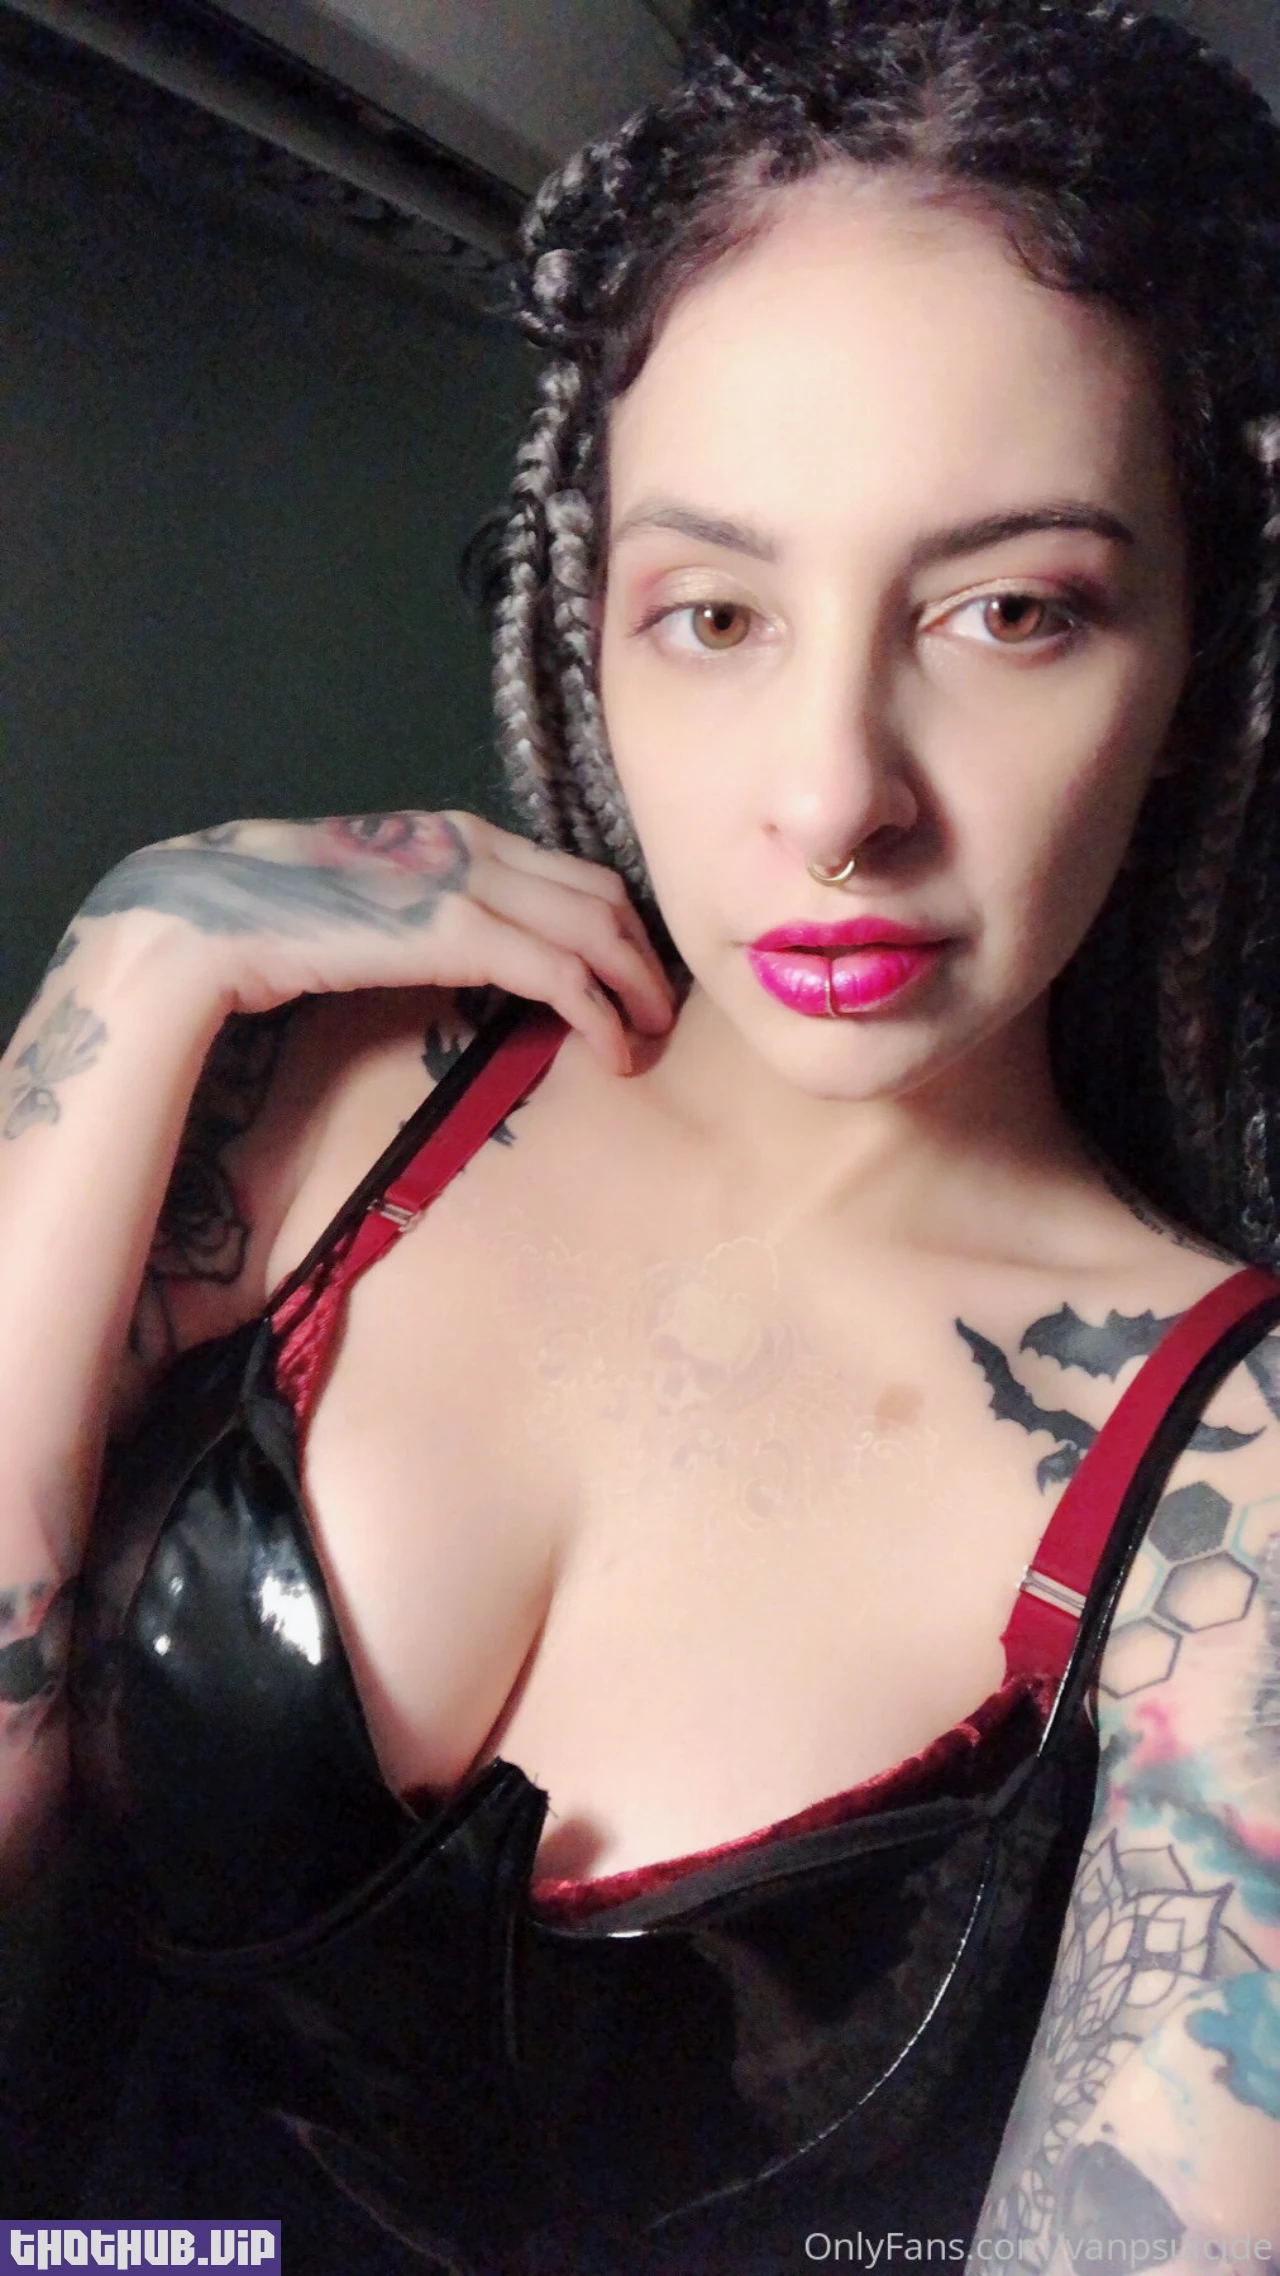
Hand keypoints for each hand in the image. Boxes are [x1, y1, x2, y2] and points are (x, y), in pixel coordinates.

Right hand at [79, 811, 676, 1069]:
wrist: (216, 915)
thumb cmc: (281, 917)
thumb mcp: (379, 901)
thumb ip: (432, 911)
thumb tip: (472, 956)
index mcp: (458, 831)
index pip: (572, 871)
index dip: (620, 926)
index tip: (636, 976)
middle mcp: (476, 841)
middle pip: (603, 893)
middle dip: (645, 955)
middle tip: (662, 1012)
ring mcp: (470, 880)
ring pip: (598, 928)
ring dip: (637, 988)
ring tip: (649, 1037)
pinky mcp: (459, 930)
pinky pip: (562, 972)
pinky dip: (601, 1014)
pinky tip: (613, 1053)